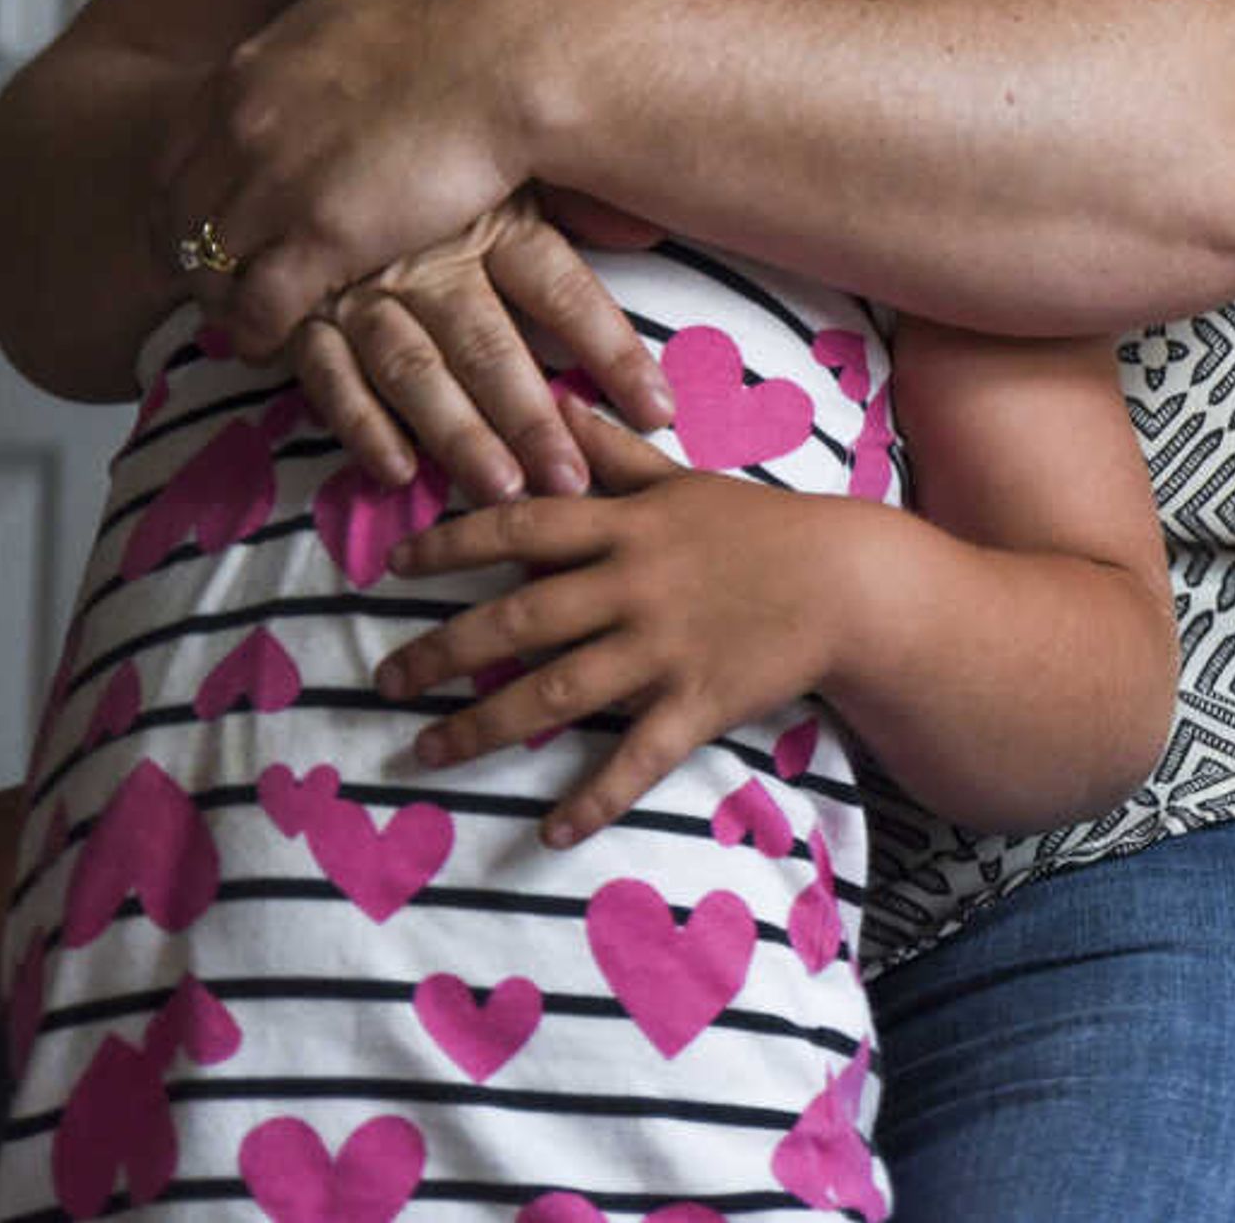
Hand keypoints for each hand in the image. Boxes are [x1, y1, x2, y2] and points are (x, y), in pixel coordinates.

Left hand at [156, 0, 541, 357]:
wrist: (508, 60)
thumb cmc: (459, 34)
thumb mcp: (347, 19)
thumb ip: (302, 59)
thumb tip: (302, 73)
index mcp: (246, 73)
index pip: (175, 153)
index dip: (184, 198)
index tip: (202, 224)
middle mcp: (242, 128)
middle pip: (178, 212)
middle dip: (189, 254)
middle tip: (211, 283)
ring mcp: (275, 183)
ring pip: (207, 265)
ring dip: (219, 300)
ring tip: (239, 322)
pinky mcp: (321, 237)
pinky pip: (257, 305)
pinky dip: (253, 332)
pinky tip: (268, 344)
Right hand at [280, 194, 667, 501]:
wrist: (306, 131)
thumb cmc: (435, 161)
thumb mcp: (510, 166)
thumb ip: (578, 203)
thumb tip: (648, 233)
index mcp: (492, 222)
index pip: (561, 292)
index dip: (611, 352)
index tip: (657, 411)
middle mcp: (429, 261)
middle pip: (487, 345)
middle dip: (530, 418)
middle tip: (570, 479)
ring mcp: (362, 289)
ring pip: (415, 368)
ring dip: (456, 433)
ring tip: (502, 489)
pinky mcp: (299, 314)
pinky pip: (330, 375)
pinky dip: (360, 425)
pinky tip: (397, 472)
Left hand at [374, 414, 888, 845]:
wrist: (850, 582)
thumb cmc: (762, 528)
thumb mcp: (685, 480)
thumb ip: (614, 451)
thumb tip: (558, 404)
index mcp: (628, 526)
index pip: (522, 526)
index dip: (452, 544)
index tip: (394, 565)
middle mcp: (634, 585)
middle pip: (520, 618)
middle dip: (443, 650)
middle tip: (384, 680)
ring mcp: (664, 648)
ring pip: (558, 691)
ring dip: (485, 726)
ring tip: (426, 751)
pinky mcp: (698, 702)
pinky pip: (637, 757)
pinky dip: (595, 797)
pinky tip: (550, 831)